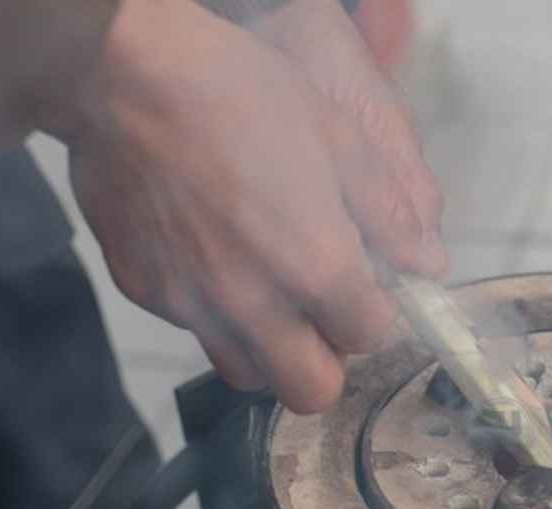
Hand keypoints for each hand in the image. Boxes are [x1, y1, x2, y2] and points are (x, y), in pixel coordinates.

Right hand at [58, 0, 444, 412]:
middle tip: (324, 315)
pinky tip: (212, 260)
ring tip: (271, 297)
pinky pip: (193, 330)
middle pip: (310, 391)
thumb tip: (428, 265)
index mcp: (318, 270)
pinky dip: (213, 314)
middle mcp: (255, 306)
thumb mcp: (341, 142)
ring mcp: (193, 306)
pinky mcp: (144, 292)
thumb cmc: (245, 96)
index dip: (376, 313)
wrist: (122, 75)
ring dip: (270, 352)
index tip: (368, 286)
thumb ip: (390, 216)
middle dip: (328, 361)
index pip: (370, 337)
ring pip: (247, 373)